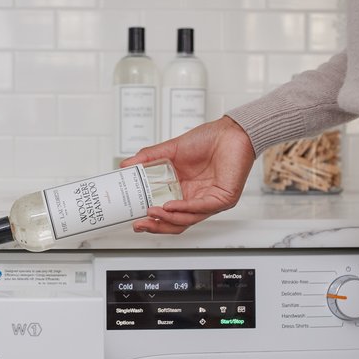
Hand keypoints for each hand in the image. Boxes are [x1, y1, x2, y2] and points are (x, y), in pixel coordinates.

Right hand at [121, 116, 255, 234]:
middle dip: (156, 226)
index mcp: (186, 191)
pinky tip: (170, 206)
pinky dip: (184, 209)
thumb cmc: (209, 140)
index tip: (135, 218)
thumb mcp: (171, 149)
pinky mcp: (223, 199)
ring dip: (168, 218)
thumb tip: (126, 165)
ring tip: (152, 213)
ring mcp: (211, 201)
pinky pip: (201, 208)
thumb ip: (148, 158)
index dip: (151, 219)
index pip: (167, 213)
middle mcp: (198, 200)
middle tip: (139, 225)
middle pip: (176, 223)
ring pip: (187, 219)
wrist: (231, 131)